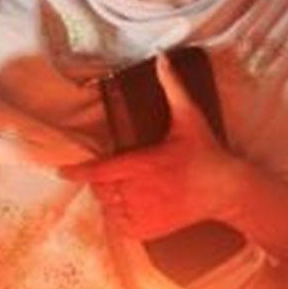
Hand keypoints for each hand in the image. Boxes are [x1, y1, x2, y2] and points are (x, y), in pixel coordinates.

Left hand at [63, 54, 245, 239]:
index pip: (101, 171)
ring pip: (110, 208)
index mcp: (145, 164)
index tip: (61, 171)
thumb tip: (162, 57)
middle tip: (117, 171)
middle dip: (103, 180)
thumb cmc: (205, 152)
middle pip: (102, 189)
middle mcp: (142, 191)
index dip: (78, 172)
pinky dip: (120, 217)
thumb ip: (172, 86)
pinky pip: (121, 226)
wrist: (226, 189)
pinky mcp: (151, 231)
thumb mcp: (189, 116)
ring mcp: (146, 213)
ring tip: (125, 187)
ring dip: (110, 198)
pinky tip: (131, 205)